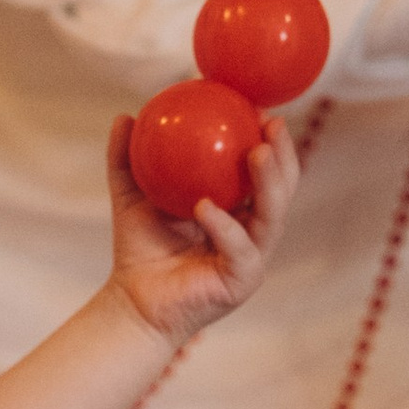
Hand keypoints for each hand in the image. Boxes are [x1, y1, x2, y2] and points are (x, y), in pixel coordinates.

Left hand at [103, 112, 298, 346]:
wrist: (132, 301)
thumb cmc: (139, 249)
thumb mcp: (131, 196)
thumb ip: (128, 159)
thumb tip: (125, 116)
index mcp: (237, 210)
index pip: (263, 171)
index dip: (269, 140)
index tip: (261, 107)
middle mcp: (251, 233)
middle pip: (282, 190)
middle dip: (284, 155)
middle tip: (272, 123)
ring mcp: (251, 259)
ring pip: (272, 217)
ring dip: (269, 183)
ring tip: (257, 152)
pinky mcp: (240, 283)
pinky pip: (239, 250)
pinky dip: (225, 227)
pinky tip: (207, 206)